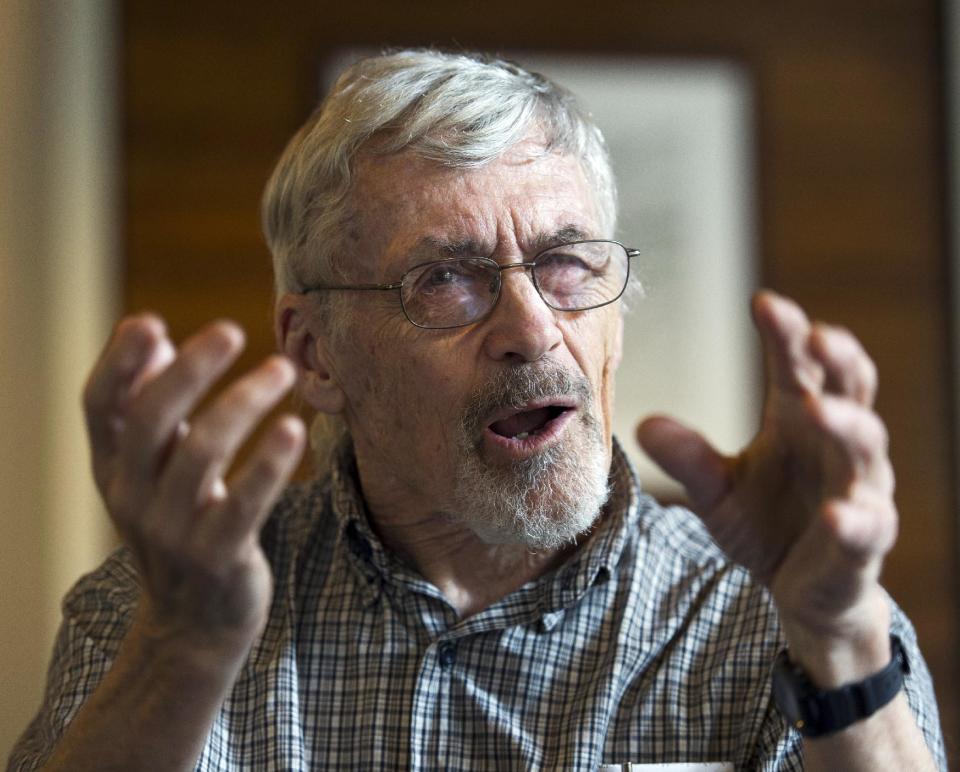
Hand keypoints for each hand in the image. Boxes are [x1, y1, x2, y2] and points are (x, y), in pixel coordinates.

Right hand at [82, 314, 305, 668]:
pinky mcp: (218, 556)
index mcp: (114, 467)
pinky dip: (268, 464)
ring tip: (283, 369)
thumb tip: (153, 333)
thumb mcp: (154, 468)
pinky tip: (292, 429)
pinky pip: (243, 504)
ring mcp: (172, 530)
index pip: (100, 406)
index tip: (148, 321)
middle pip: (152, 420)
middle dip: (191, 371)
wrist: (194, 623)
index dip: (118, 363)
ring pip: (202, 454)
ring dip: (243, 403)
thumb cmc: (180, 523)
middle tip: (232, 331)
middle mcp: (133, 496)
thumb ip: (152, 404)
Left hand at [637, 291, 895, 680]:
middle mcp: (835, 446)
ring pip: (865, 448)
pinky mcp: (864, 542)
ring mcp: (858, 491)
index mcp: (799, 421)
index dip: (787, 333)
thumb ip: (688, 458)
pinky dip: (853, 519)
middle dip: (836, 359)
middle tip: (814, 334)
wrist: (802, 591)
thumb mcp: (716, 490)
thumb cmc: (766, 523)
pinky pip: (865, 527)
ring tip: (817, 408)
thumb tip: (643, 423)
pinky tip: (834, 513)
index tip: (763, 302)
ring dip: (846, 425)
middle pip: (849, 389)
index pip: (799, 366)